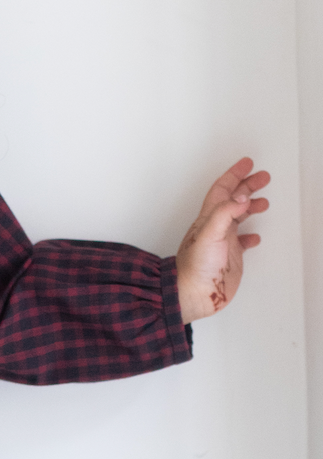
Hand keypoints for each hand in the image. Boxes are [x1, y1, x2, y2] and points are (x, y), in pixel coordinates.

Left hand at [175, 157, 269, 323]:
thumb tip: (242, 196)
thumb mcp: (209, 234)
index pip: (223, 189)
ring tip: (264, 202)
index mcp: (209, 218)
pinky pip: (242, 242)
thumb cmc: (195, 267)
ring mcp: (223, 242)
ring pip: (239, 218)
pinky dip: (250, 235)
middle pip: (233, 200)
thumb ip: (225, 213)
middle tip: (263, 177)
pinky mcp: (229, 257)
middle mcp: (216, 228)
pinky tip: (255, 236)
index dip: (234, 175)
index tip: (248, 163)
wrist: (193, 295)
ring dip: (250, 207)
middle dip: (247, 186)